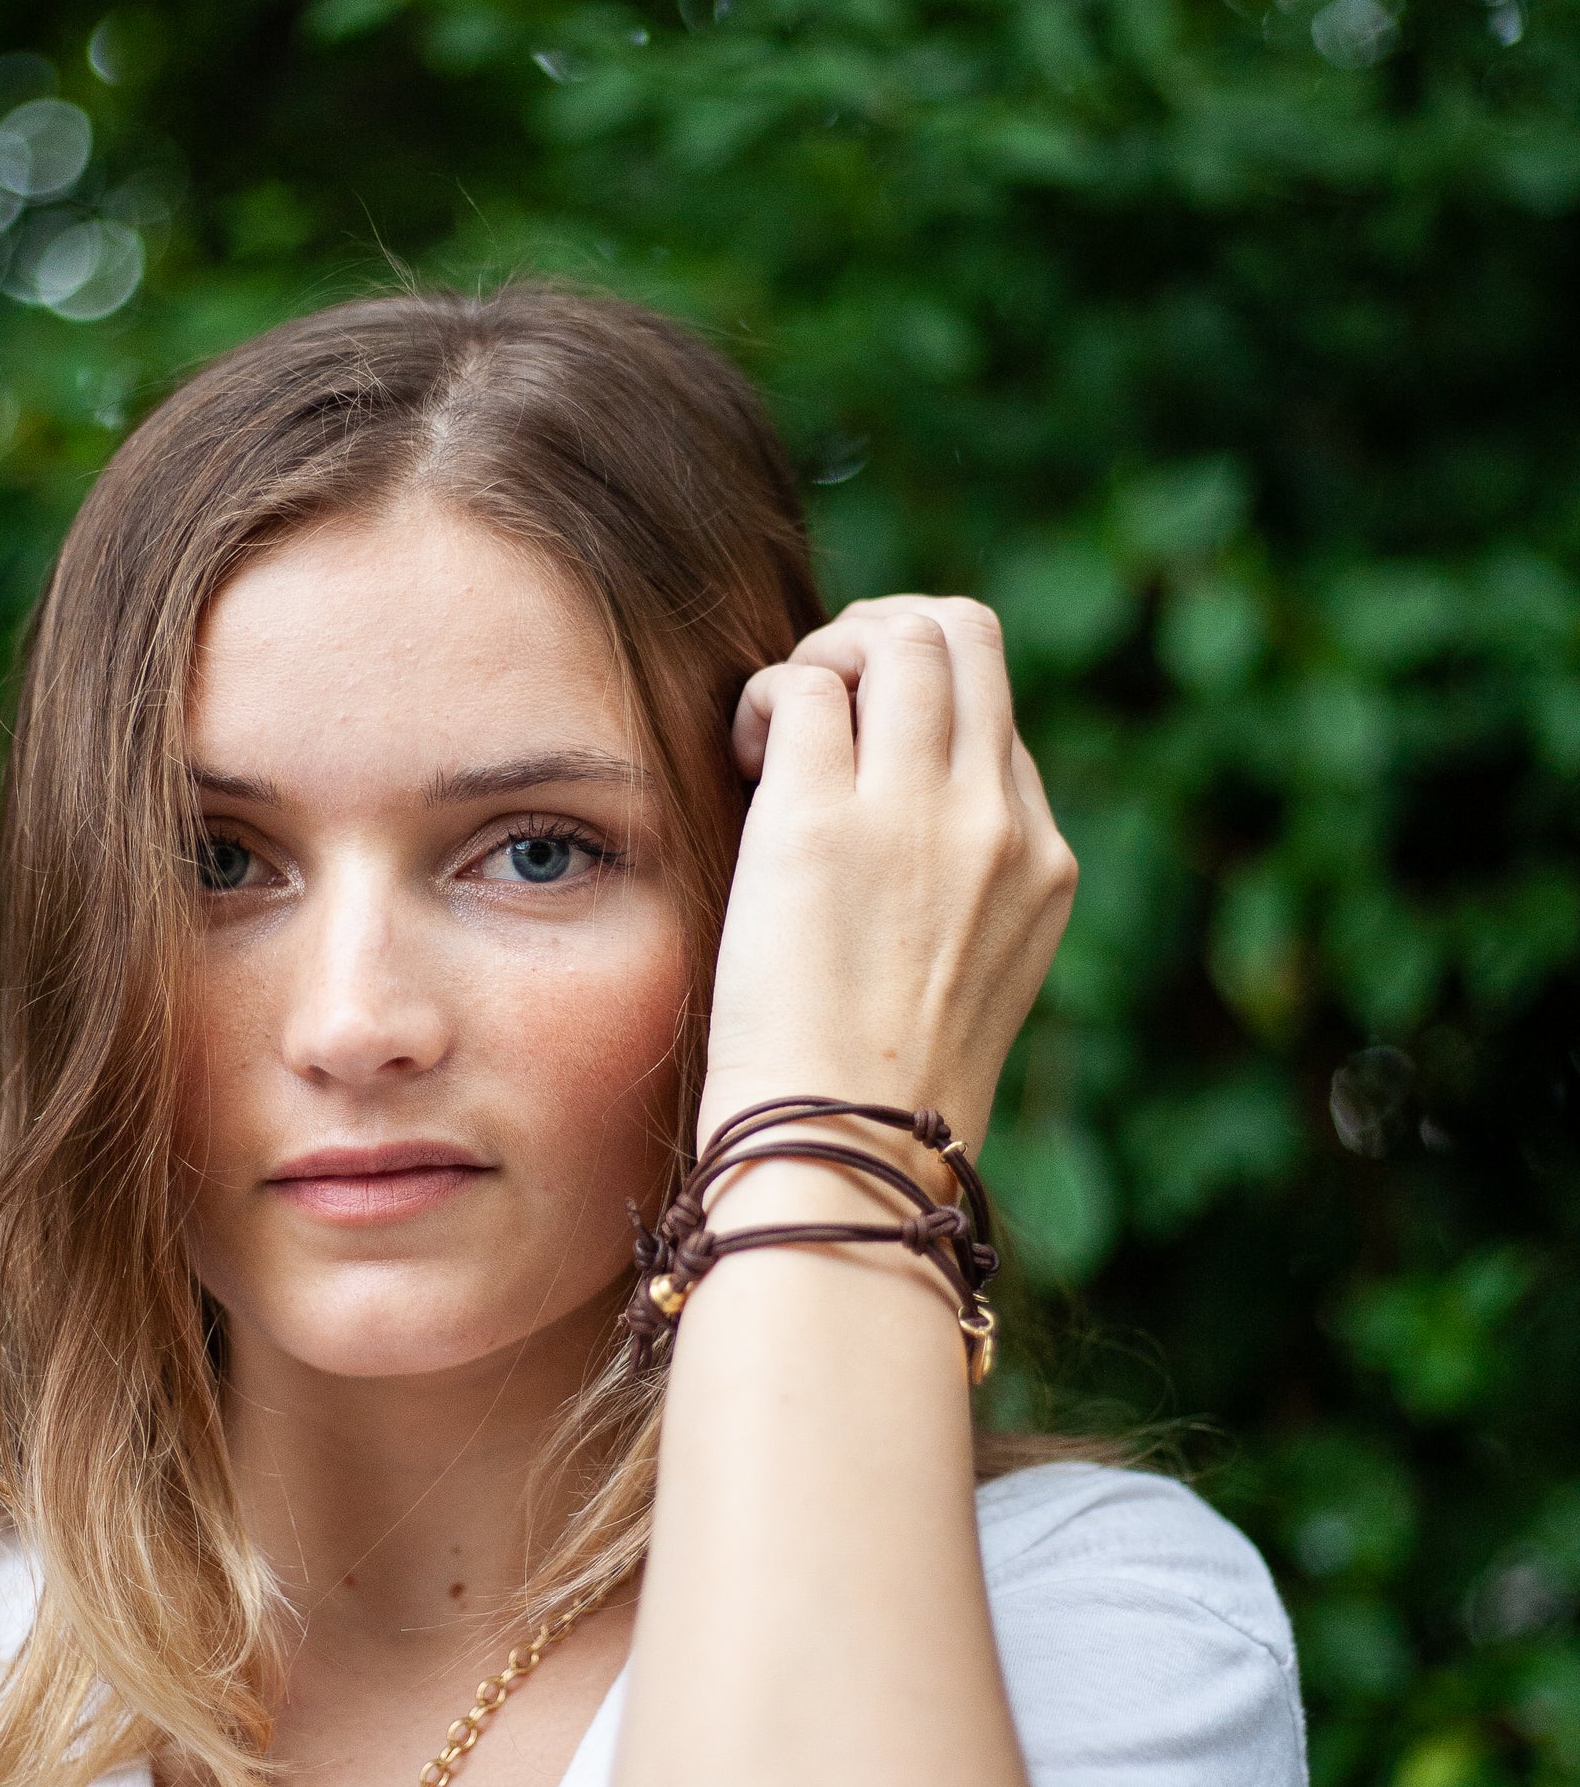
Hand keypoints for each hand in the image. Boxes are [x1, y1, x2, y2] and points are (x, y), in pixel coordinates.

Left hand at [700, 597, 1076, 1155]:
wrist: (847, 1151)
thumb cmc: (875, 1085)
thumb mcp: (965, 973)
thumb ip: (956, 881)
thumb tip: (888, 808)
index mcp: (1041, 861)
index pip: (994, 710)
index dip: (916, 705)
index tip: (860, 758)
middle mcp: (997, 822)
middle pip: (962, 635)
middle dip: (879, 639)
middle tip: (816, 706)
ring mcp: (917, 815)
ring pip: (898, 635)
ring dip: (825, 655)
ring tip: (779, 733)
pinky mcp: (821, 822)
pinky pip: (806, 684)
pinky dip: (768, 697)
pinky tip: (744, 760)